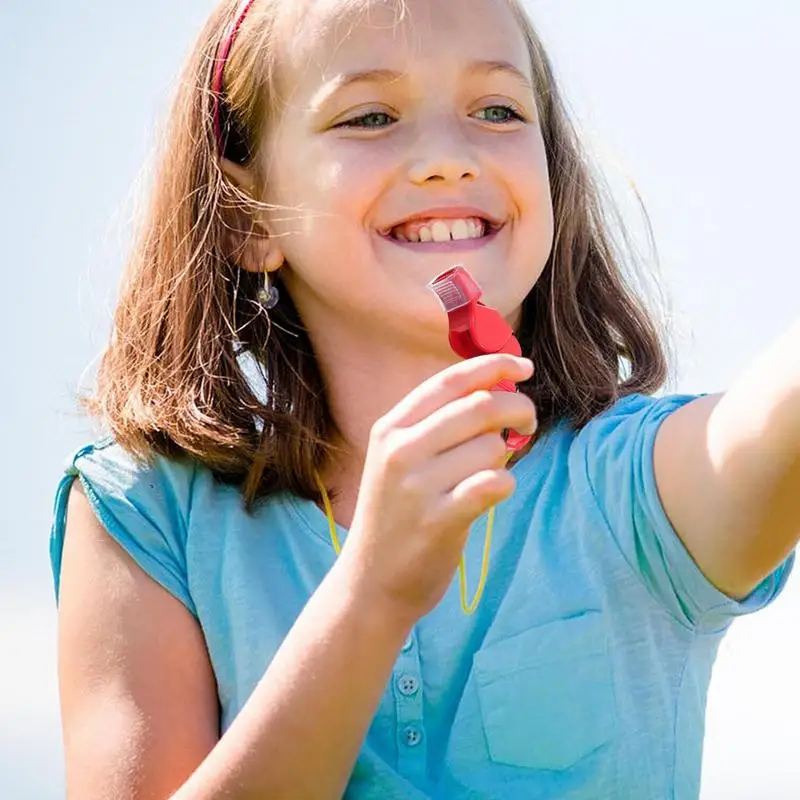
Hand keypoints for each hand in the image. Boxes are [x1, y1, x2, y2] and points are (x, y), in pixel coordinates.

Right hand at [338, 354, 536, 624]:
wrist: (370, 582)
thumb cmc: (397, 514)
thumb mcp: (399, 460)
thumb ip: (438, 424)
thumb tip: (499, 389)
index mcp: (391, 428)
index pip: (450, 380)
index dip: (494, 365)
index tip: (524, 367)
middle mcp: (400, 450)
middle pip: (480, 406)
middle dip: (518, 408)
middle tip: (526, 424)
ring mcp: (417, 486)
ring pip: (492, 447)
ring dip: (505, 457)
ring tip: (488, 474)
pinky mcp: (438, 521)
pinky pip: (495, 483)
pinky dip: (504, 484)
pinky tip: (491, 494)